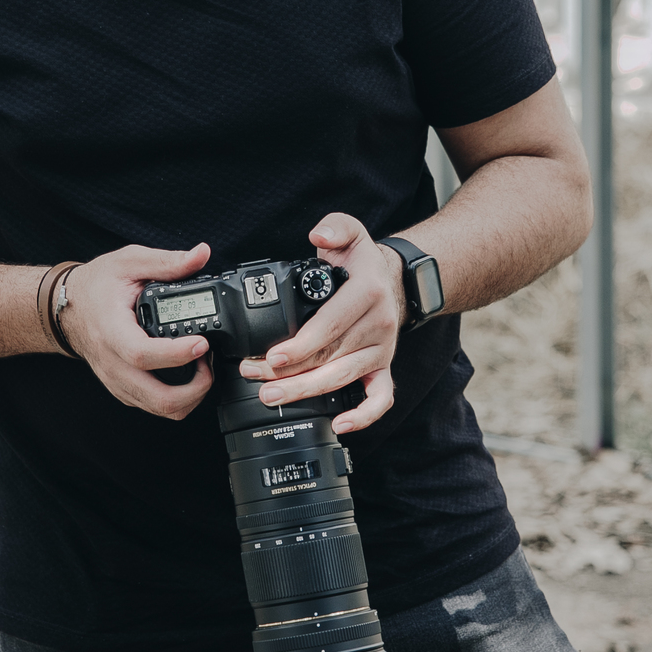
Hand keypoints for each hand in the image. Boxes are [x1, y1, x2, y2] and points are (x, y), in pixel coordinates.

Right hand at [56, 242, 215, 419]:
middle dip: (195, 390)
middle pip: (156, 398)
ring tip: (201, 367)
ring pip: (158, 408)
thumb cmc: (95, 286)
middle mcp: (113, 363)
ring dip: (189, 396)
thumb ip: (167, 262)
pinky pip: (151, 405)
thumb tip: (201, 255)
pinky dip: (176, 397)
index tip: (201, 343)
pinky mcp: (122, 388)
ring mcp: (117, 380)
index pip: (142, 354)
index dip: (176, 354)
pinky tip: (186, 373)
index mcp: (112, 331)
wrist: (68, 307)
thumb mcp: (129, 262)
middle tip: (209, 363)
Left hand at [237, 214, 407, 433]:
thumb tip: (319, 236)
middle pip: (330, 356)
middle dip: (289, 372)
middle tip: (257, 379)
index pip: (330, 324)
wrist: (394, 282)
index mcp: (367, 293)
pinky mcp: (383, 367)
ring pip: (344, 378)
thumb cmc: (362, 262)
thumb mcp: (350, 232)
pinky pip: (380, 398)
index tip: (273, 355)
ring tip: (273, 396)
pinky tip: (340, 424)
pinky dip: (363, 416)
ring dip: (306, 391)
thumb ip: (335, 226)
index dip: (300, 344)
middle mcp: (378, 325)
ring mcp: (382, 350)